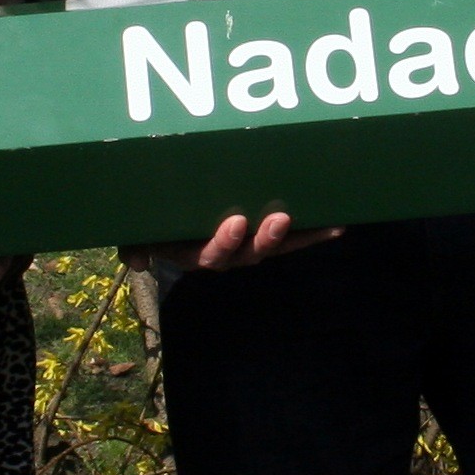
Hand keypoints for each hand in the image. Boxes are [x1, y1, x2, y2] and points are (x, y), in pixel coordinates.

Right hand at [121, 211, 342, 272]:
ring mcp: (252, 244)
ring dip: (294, 236)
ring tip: (310, 221)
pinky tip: (339, 225)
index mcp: (196, 252)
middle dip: (265, 239)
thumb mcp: (140, 230)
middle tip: (277, 219)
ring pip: (274, 245)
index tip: (236, 223)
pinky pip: (297, 238)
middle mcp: (228, 253)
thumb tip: (135, 260)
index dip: (225, 243)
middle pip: (249, 253)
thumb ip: (135, 241)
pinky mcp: (273, 235)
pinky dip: (316, 233)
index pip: (211, 255)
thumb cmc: (155, 223)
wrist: (173, 214)